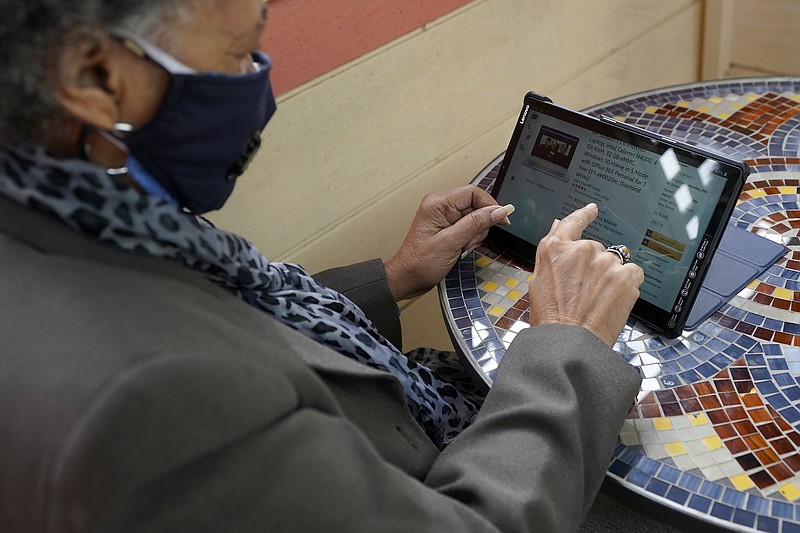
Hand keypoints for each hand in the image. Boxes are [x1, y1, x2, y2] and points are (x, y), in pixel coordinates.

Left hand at [385, 185, 512, 300]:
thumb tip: (499, 211)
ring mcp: (444, 216)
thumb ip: (476, 224)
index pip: (473, 192)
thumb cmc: (420, 263)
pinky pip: (469, 227)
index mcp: (437, 203)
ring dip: (474, 236)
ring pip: (475, 218)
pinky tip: (461, 250)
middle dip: (479, 226)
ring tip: (461, 249)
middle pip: (476, 205)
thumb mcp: (451, 242)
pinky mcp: (448, 226)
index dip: (490, 205)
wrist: (408, 279)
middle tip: (468, 243)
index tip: (502, 220)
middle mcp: (440, 206)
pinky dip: (470, 239)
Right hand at [529, 203, 644, 346]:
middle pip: (595, 249)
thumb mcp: (538, 280)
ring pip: (615, 261)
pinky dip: (627, 284)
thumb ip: (551, 251)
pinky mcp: (625, 275)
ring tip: (600, 300)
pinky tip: (614, 299)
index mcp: (555, 249)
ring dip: (611, 276)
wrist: (569, 341)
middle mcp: (580, 250)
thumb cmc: (551, 318)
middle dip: (594, 266)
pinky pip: (633, 272)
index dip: (583, 215)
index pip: (572, 222)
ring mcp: (604, 261)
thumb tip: (559, 226)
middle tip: (586, 291)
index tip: (592, 210)